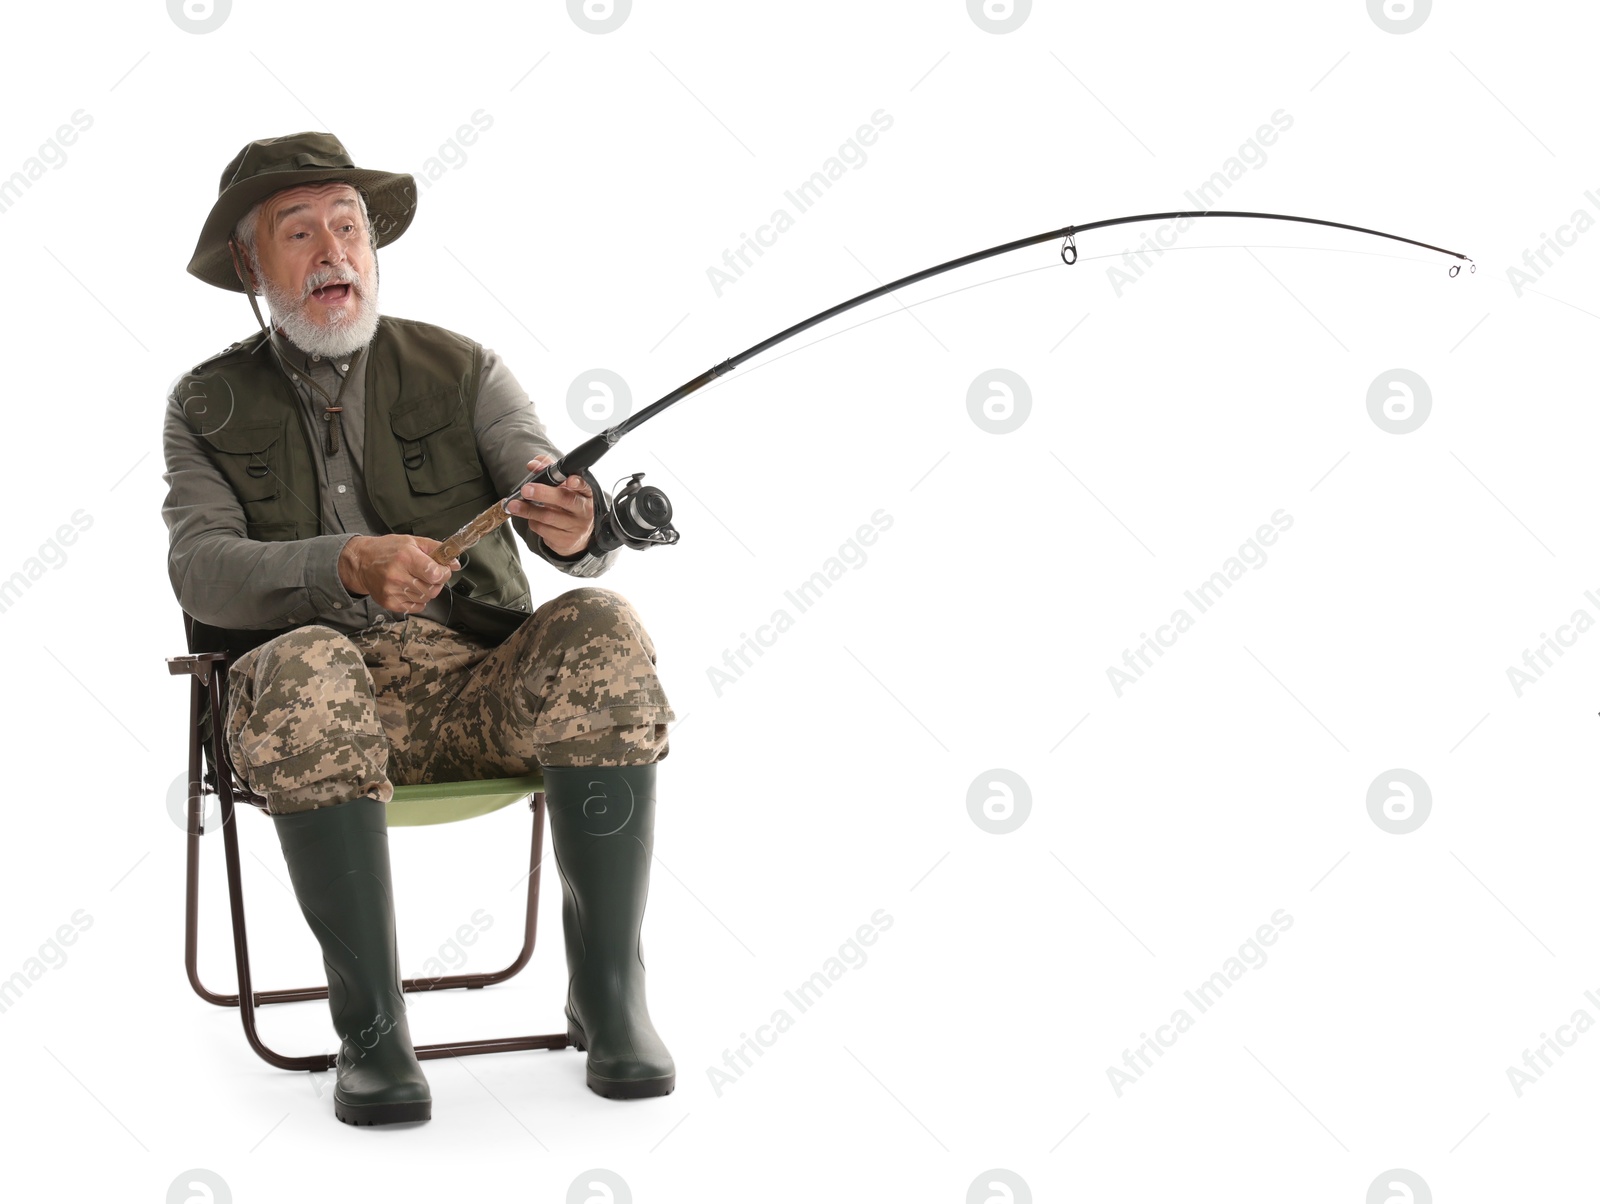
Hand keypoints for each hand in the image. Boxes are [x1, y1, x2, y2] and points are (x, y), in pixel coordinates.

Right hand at [338, 534, 460, 613]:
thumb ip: (436, 550)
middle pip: (432, 589)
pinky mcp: (389, 602)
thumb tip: (455, 563)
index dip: (443, 573)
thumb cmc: (388, 550)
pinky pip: (415, 607)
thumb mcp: (412, 541)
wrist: (361, 562)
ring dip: (427, 591)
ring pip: (425, 599)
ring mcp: (392, 591)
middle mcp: (398, 576)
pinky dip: (418, 600)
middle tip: (430, 575)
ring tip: (417, 580)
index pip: (435, 574)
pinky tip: (410, 589)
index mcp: (406, 557)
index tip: (442, 570)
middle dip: (437, 582)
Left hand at [507, 453, 594, 556]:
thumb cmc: (568, 505)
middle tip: (525, 490)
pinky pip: (544, 530)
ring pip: (549, 517)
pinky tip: (532, 519)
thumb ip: (549, 471)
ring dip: (528, 510)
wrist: (577, 535)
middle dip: (543, 493)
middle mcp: (584, 510)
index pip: (584, 485)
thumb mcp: (563, 487)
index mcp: (586, 493)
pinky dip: (533, 522)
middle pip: (564, 499)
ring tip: (513, 505)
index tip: (569, 480)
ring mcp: (576, 527)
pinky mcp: (566, 541)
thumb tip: (533, 464)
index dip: (577, 482)